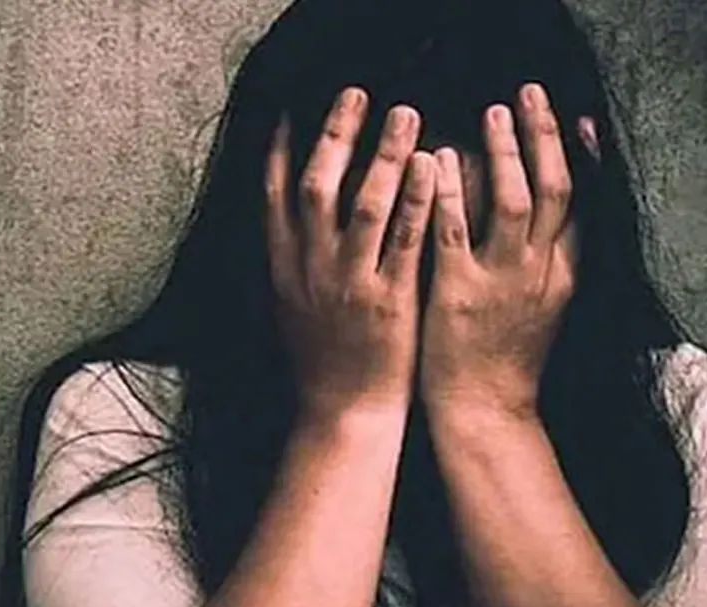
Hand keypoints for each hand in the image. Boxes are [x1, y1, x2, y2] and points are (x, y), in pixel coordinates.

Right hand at [266, 87, 437, 419]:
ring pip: (363, 204)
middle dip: (336, 134)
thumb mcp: (290, 307)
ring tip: (405, 113)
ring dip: (384, 153)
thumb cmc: (321, 362)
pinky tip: (432, 167)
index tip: (291, 111)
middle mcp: (311, 268)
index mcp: (284, 268)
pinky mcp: (389, 300)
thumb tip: (288, 219)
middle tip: (357, 94)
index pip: (274, 196)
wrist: (343, 414)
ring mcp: (350, 283)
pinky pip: (404, 240)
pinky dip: (416, 199)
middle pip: (318, 186)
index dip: (281, 149)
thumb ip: (291, 260)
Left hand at [419, 83, 575, 419]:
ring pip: (516, 203)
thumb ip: (549, 262)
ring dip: (506, 153)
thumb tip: (547, 218)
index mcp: (564, 275)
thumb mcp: (544, 309)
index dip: (584, 159)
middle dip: (544, 138)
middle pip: (556, 190)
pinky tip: (443, 161)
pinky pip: (456, 232)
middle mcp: (541, 273)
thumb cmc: (505, 361)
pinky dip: (452, 194)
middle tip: (529, 96)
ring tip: (494, 114)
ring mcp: (503, 283)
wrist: (485, 415)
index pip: (585, 205)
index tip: (579, 120)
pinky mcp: (460, 295)